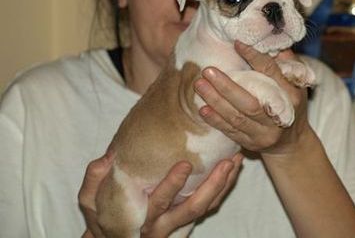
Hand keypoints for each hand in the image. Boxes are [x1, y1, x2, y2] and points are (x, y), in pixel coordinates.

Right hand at [78, 152, 242, 236]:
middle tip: (225, 162)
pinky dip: (223, 188)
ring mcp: (178, 224)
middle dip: (212, 186)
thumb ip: (94, 181)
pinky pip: (210, 206)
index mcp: (141, 218)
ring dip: (223, 185)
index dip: (174, 186)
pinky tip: (233, 168)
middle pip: (192, 209)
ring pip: (206, 208)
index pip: (160, 204)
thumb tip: (105, 159)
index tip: (186, 164)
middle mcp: (162, 224)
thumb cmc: (103, 219)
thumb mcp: (90, 202)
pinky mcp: (188, 220)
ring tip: (235, 160)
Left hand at [193, 41, 309, 154]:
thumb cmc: (291, 105)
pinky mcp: (251, 143)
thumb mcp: (296, 83)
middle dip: (227, 86)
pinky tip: (202, 109)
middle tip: (207, 70)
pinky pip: (230, 131)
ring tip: (200, 85)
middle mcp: (279, 117)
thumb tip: (269, 38)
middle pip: (250, 102)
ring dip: (216, 101)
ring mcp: (264, 133)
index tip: (237, 44)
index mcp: (292, 96)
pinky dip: (216, 120)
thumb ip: (284, 62)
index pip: (271, 74)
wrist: (291, 142)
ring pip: (237, 118)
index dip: (254, 58)